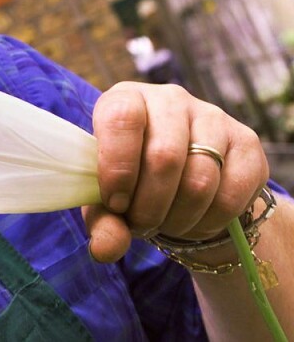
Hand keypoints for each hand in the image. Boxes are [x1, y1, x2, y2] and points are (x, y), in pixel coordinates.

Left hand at [83, 82, 268, 262]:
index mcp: (126, 99)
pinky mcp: (247, 142)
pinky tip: (193, 222)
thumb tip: (106, 249)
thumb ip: (103, 223)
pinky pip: (232, 194)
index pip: (122, 119)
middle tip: (141, 225)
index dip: (118, 168)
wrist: (178, 181)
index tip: (115, 203)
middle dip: (149, 206)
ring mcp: (212, 116)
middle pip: (164, 157)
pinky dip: (209, 222)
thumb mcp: (107, 200)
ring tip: (164, 225)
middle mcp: (170, 99)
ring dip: (178, 219)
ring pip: (200, 180)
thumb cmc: (131, 181)